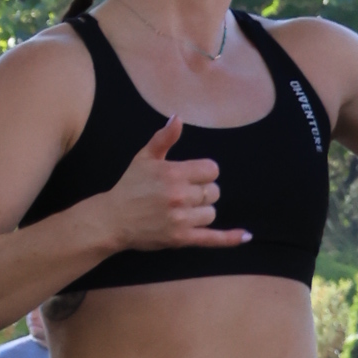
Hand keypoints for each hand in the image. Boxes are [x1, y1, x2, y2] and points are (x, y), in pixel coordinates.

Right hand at [103, 116, 248, 250]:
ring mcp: (182, 219)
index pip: (212, 170)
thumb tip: (178, 118)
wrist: (112, 219)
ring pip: (211, 212)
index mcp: (174, 173)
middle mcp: (180, 196)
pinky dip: (230, 238)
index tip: (191, 176)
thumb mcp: (144, 158)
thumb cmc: (130, 186)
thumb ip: (164, 138)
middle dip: (202, 192)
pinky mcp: (182, 239)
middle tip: (182, 194)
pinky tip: (246, 236)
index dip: (204, 173)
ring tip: (181, 210)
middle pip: (213, 191)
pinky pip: (212, 238)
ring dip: (201, 211)